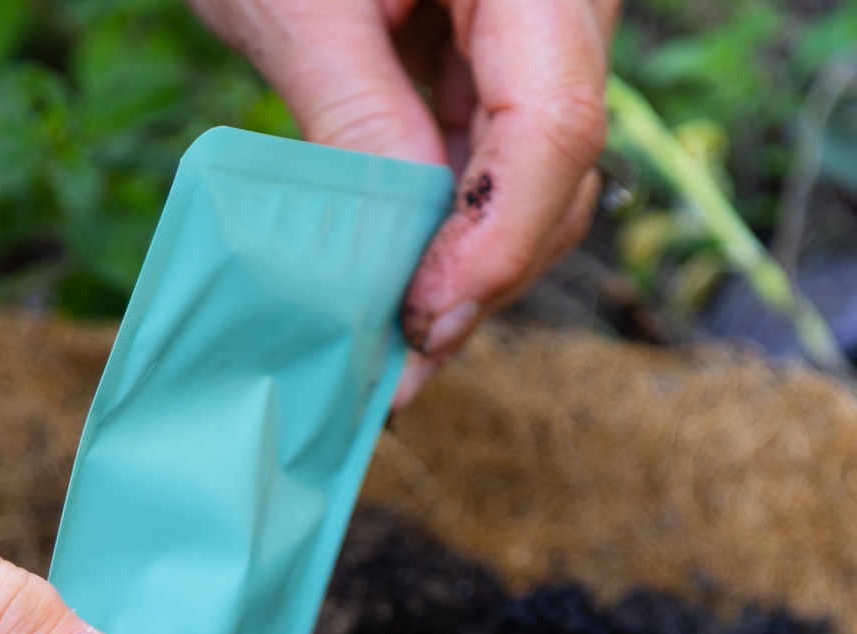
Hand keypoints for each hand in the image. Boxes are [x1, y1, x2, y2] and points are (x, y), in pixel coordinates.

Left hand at [192, 0, 615, 404]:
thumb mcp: (296, 3)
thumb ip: (354, 117)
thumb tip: (394, 253)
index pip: (554, 123)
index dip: (494, 240)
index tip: (422, 323)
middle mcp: (559, 4)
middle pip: (556, 167)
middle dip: (480, 276)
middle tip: (397, 374)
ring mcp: (533, 34)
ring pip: (533, 179)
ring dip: (464, 269)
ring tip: (388, 353)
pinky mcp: (491, 62)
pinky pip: (490, 158)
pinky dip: (444, 228)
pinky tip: (395, 289)